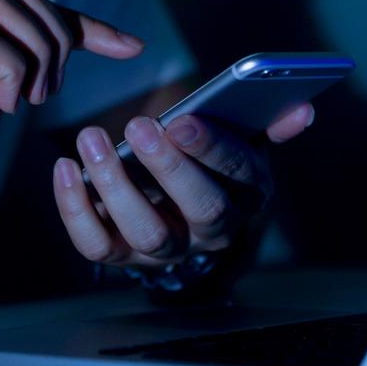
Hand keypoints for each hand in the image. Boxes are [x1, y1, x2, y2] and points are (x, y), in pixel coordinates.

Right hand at [0, 0, 143, 273]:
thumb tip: (35, 77)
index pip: (24, 5)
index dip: (84, 24)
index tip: (129, 48)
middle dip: (56, 35)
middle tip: (47, 93)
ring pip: (0, 4)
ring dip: (37, 54)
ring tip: (26, 102)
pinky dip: (10, 72)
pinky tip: (2, 109)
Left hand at [53, 103, 313, 266]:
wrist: (181, 212)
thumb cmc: (208, 166)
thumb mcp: (241, 143)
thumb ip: (265, 126)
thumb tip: (302, 110)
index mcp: (245, 194)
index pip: (237, 174)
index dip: (212, 148)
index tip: (182, 120)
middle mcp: (209, 230)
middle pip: (199, 208)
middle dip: (169, 168)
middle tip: (138, 126)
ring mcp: (163, 248)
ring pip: (144, 230)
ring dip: (114, 185)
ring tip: (88, 138)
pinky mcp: (122, 254)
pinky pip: (95, 245)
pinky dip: (74, 209)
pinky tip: (64, 167)